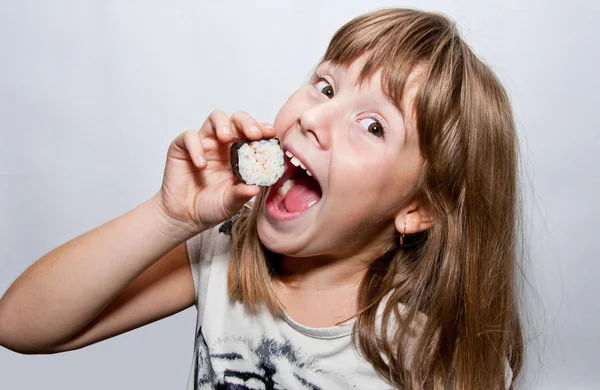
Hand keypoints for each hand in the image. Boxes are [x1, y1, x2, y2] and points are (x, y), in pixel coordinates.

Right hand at [155, 110, 276, 232]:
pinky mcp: (182, 148)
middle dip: (247, 122)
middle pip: (236, 119)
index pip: (253, 133)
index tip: (271, 134)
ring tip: (226, 138)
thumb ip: (242, 194)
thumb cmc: (211, 206)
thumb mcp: (232, 203)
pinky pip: (189, 137)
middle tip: (253, 134)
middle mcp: (223, 144)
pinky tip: (201, 165)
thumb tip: (256, 187)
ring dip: (223, 123)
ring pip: (215, 118)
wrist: (185, 217)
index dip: (262, 129)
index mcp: (240, 154)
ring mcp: (203, 144)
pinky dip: (196, 146)